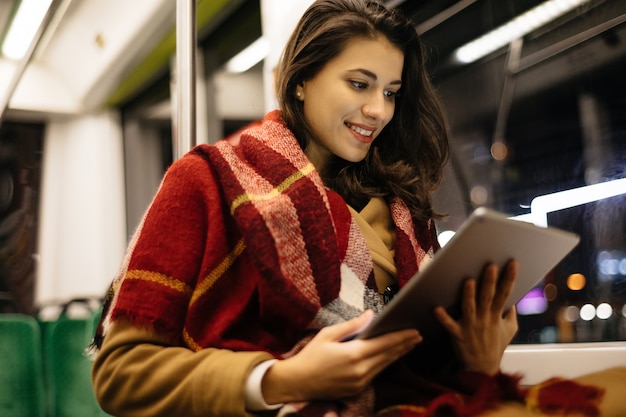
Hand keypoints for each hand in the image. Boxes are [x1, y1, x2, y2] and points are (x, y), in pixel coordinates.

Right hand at [261, 310, 421, 403]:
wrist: (297, 382)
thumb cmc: (311, 355)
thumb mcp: (328, 334)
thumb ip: (352, 325)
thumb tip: (371, 315)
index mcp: (353, 354)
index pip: (384, 344)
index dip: (401, 337)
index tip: (414, 330)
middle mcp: (360, 371)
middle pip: (389, 355)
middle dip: (404, 345)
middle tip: (418, 335)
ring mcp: (360, 383)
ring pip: (384, 366)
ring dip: (398, 354)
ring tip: (409, 344)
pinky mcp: (357, 390)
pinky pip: (376, 374)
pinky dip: (385, 363)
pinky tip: (391, 356)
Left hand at [434, 260, 518, 374]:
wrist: (482, 368)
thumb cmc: (495, 345)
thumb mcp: (509, 329)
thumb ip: (511, 313)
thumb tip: (513, 298)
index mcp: (495, 316)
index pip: (505, 294)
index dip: (509, 278)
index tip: (513, 263)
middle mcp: (484, 319)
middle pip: (488, 297)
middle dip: (489, 282)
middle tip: (490, 266)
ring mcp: (470, 326)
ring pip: (469, 308)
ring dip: (468, 295)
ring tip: (468, 281)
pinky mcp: (457, 335)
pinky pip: (449, 325)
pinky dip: (443, 318)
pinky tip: (436, 308)